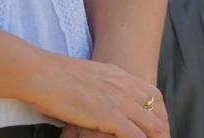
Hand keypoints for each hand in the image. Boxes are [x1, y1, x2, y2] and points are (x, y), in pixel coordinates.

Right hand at [24, 57, 168, 137]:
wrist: (41, 72)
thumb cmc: (53, 75)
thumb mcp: (85, 76)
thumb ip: (98, 87)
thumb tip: (97, 100)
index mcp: (119, 75)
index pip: (153, 94)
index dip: (159, 113)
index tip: (158, 127)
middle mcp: (124, 86)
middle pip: (158, 112)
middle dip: (162, 130)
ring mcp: (119, 101)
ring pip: (153, 126)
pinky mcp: (109, 116)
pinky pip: (137, 136)